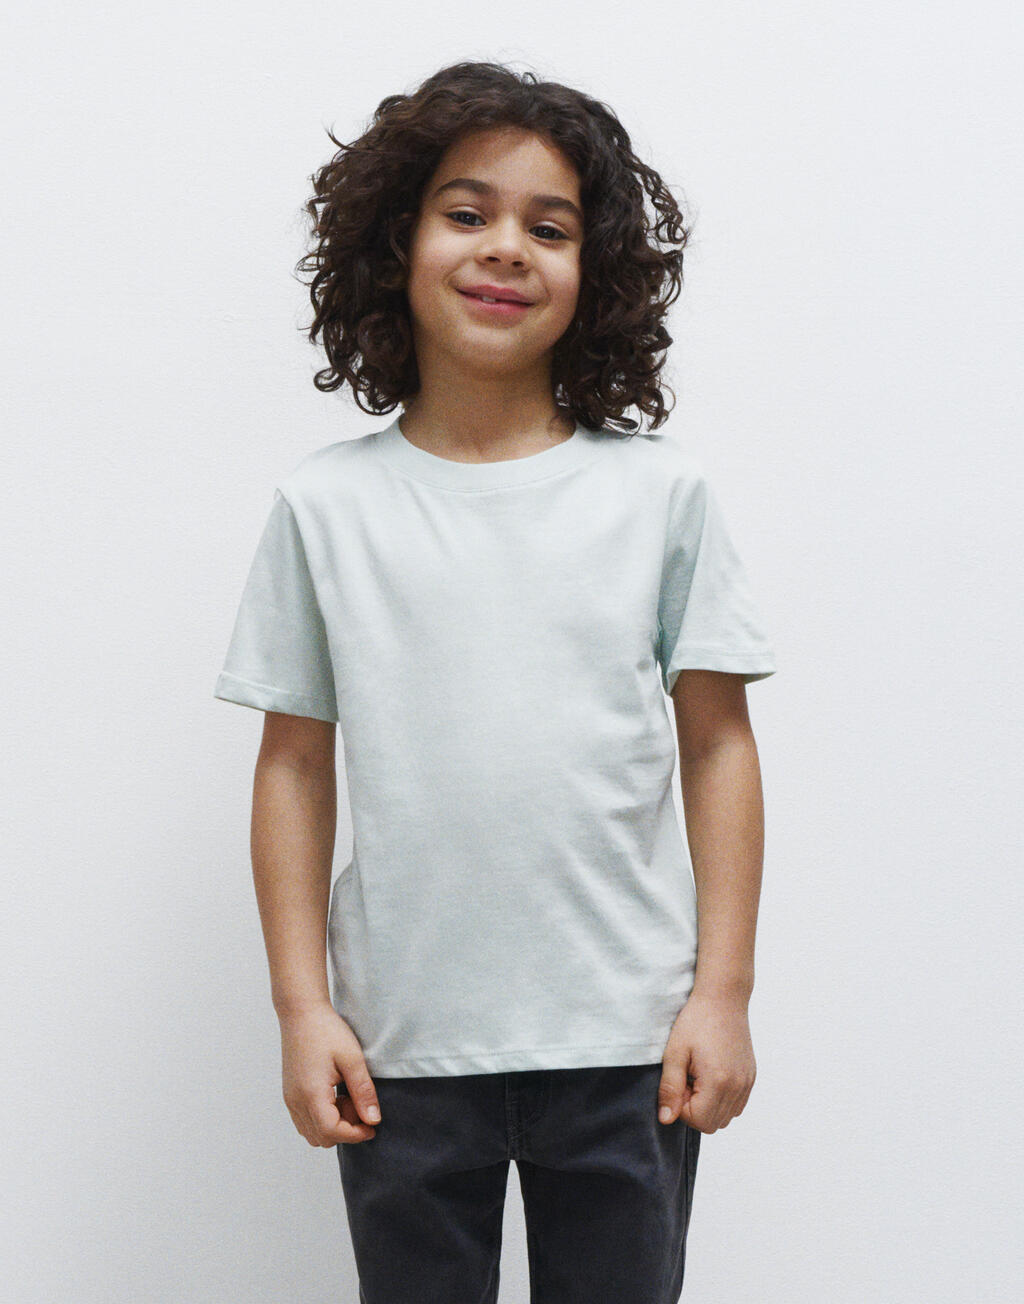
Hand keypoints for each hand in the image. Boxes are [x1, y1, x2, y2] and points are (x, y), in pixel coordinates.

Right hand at [278, 1003, 381, 1145]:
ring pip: (312, 1132)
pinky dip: (322, 1117)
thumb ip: (363, 1091)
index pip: (332, 1132)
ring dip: (333, 1124)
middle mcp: (296, 1102)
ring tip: (346, 1097)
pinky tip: (334, 1095)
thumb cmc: (326, 1031)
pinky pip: (305, 1120)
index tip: (372, 1128)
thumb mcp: (352, 1059)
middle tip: (359, 1104)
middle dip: (345, 1129)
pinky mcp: (290, 1094)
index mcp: (311, 1094)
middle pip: (322, 1137)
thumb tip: (373, 1120)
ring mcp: (290, 1099)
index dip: (355, 1135)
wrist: (301, 1012)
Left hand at [657, 992, 755, 1133]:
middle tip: (686, 1079)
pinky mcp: (751, 1077)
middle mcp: (738, 1087)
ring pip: (725, 1117)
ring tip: (698, 1076)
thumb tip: (666, 1119)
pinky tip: (711, 1075)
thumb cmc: (696, 1020)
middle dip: (694, 1109)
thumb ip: (670, 1089)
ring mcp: (747, 1083)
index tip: (678, 1082)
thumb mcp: (675, 1053)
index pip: (698, 1121)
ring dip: (708, 1105)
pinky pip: (736, 1105)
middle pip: (712, 1124)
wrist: (723, 998)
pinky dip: (721, 1099)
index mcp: (719, 1082)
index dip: (681, 1107)